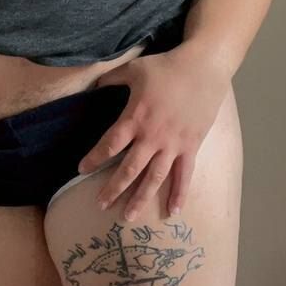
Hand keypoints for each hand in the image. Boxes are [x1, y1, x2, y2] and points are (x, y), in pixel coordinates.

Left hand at [77, 44, 230, 220]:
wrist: (203, 68)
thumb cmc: (166, 67)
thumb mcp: (134, 69)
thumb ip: (111, 79)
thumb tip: (93, 85)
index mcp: (135, 118)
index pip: (109, 145)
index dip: (94, 159)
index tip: (81, 170)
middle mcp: (152, 136)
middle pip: (129, 169)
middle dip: (113, 189)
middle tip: (100, 205)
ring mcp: (173, 144)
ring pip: (154, 178)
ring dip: (141, 199)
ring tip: (128, 217)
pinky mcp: (191, 146)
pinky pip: (184, 175)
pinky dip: (179, 194)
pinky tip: (173, 211)